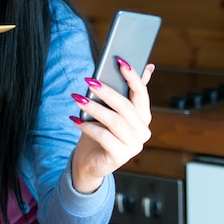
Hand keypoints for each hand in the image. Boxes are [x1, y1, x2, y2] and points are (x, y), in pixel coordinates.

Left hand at [70, 60, 154, 192]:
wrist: (91, 161)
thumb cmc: (102, 131)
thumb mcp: (113, 109)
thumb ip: (128, 90)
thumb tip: (148, 66)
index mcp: (144, 116)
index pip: (142, 93)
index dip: (132, 76)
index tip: (119, 61)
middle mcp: (143, 131)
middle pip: (125, 107)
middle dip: (106, 92)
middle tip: (89, 81)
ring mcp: (134, 146)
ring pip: (114, 121)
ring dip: (93, 108)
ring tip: (77, 99)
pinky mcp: (120, 157)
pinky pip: (103, 136)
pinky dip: (87, 126)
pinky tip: (75, 119)